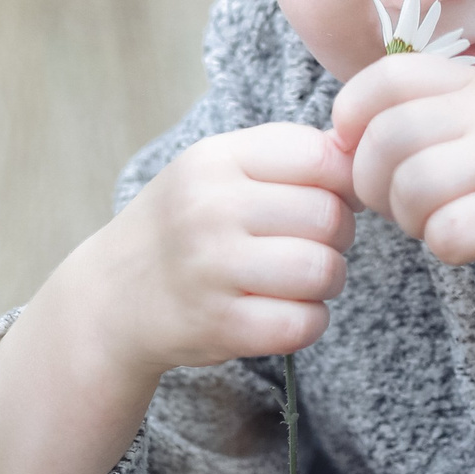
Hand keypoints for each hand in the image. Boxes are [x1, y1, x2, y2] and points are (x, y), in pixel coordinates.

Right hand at [58, 121, 358, 374]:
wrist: (112, 298)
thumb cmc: (181, 227)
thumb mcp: (213, 170)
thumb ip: (284, 153)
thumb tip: (362, 148)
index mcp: (214, 159)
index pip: (322, 156)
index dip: (343, 182)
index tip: (326, 199)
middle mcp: (209, 208)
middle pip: (331, 217)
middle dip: (336, 237)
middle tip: (308, 245)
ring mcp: (212, 268)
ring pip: (324, 271)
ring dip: (325, 282)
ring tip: (296, 280)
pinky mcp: (221, 325)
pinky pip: (306, 323)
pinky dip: (306, 321)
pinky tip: (279, 311)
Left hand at [330, 54, 474, 316]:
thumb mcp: (471, 139)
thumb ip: (409, 125)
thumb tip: (330, 139)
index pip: (386, 77)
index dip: (353, 118)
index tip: (361, 154)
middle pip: (387, 138)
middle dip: (376, 184)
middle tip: (406, 205)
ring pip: (412, 186)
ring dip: (413, 220)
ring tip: (446, 221)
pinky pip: (447, 231)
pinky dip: (448, 248)